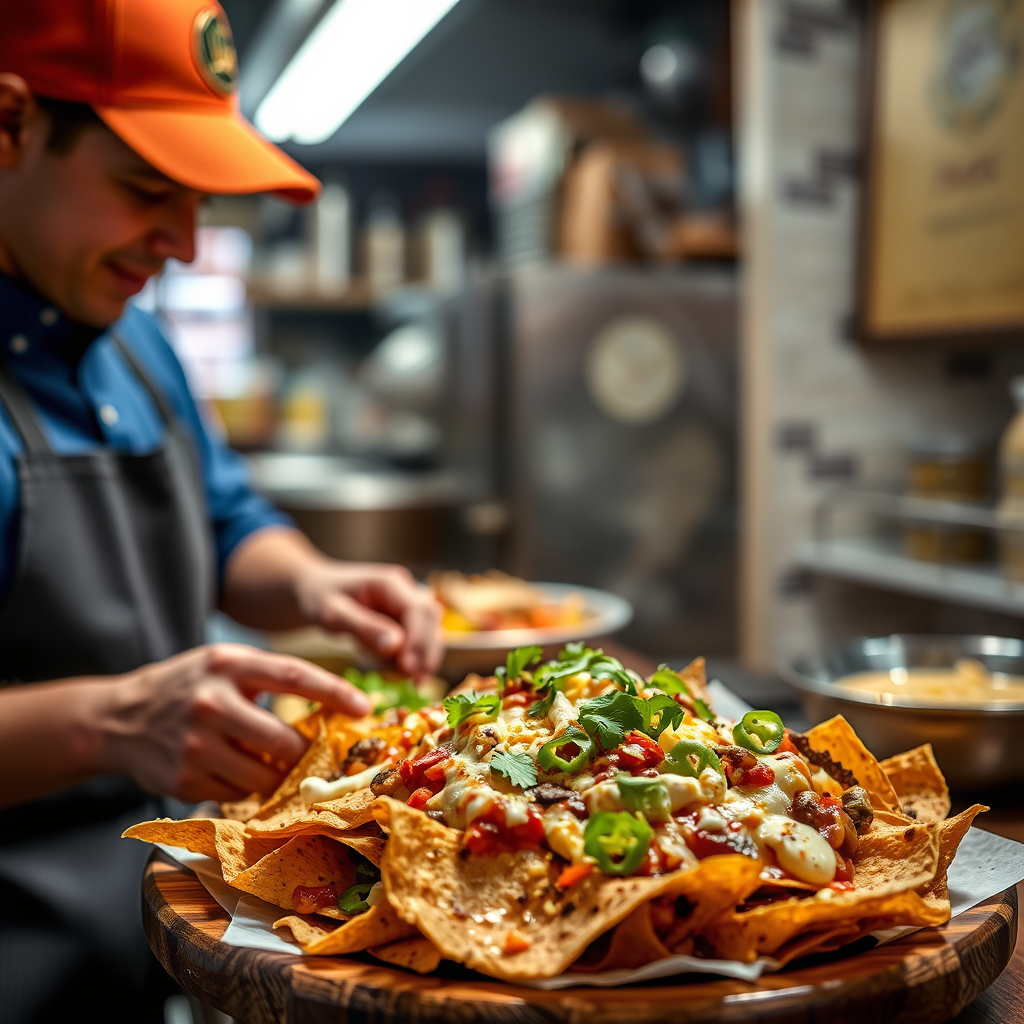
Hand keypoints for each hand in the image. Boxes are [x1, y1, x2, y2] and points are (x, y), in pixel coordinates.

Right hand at [96, 643, 371, 802]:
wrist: (118, 717)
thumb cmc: (188, 686)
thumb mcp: (225, 664)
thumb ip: (269, 679)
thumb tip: (330, 709)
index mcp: (229, 665)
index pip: (294, 676)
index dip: (334, 692)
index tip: (364, 707)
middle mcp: (212, 702)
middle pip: (283, 740)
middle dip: (303, 752)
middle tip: (311, 754)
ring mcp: (195, 744)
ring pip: (263, 776)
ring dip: (276, 775)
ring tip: (269, 763)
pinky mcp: (183, 779)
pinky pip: (237, 794)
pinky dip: (245, 787)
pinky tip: (233, 771)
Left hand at [293, 561, 443, 678]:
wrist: (313, 589)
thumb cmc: (319, 598)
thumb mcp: (333, 613)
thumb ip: (364, 627)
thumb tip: (397, 646)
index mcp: (389, 582)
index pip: (417, 609)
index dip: (418, 639)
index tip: (409, 668)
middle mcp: (405, 589)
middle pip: (431, 618)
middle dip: (426, 651)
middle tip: (416, 682)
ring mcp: (406, 603)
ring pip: (429, 629)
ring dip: (425, 656)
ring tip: (412, 683)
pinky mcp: (403, 618)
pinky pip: (418, 638)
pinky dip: (414, 657)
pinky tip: (400, 673)